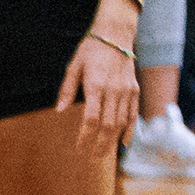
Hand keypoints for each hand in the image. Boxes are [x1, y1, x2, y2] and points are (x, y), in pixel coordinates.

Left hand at [55, 8, 138, 141]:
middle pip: (108, 125)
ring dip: (114, 140)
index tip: (79, 148)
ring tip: (105, 154)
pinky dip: (130, 129)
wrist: (116, 35)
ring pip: (122, 122)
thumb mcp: (73, 67)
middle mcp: (114, 91)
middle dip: (100, 144)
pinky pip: (133, 114)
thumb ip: (67, 90)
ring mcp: (127, 91)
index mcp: (96, 86)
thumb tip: (59, 111)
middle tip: (93, 159)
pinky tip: (125, 142)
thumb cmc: (90, 51)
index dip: (85, 136)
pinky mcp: (134, 90)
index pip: (91, 119)